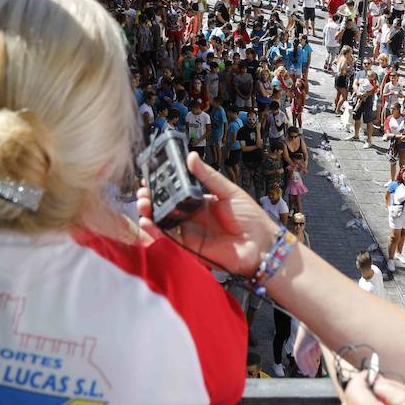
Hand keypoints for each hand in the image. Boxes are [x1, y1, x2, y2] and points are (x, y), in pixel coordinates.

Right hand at [136, 152, 278, 276]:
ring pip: (164, 223)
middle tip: (142, 192)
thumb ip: (208, 176)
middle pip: (167, 208)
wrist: (262, 246)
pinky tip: (148, 222)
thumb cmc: (251, 218)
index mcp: (202, 203)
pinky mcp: (189, 248)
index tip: (149, 177)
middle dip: (152, 200)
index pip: (178, 192)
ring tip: (142, 205)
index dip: (163, 186)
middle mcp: (193, 218)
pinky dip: (156, 232)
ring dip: (150, 214)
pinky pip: (169, 239)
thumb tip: (191, 156)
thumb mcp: (229, 191)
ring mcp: (190, 233)